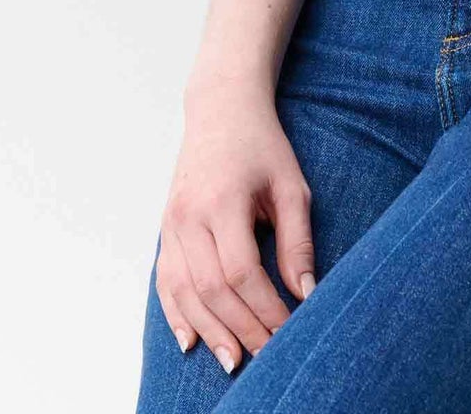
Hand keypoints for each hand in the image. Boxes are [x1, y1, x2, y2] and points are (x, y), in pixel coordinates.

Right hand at [154, 83, 316, 374]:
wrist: (221, 109)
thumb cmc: (263, 146)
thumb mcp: (290, 185)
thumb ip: (297, 239)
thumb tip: (305, 293)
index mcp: (223, 202)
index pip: (241, 271)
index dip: (264, 308)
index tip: (288, 332)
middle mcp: (189, 216)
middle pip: (210, 289)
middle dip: (239, 328)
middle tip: (265, 357)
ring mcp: (171, 223)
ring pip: (183, 291)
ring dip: (208, 330)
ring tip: (232, 360)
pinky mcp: (165, 228)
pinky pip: (165, 281)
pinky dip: (176, 314)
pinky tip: (191, 341)